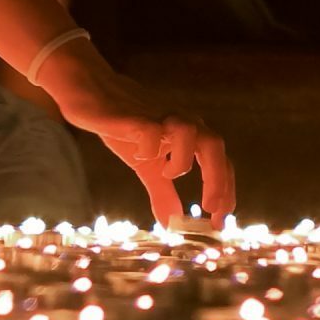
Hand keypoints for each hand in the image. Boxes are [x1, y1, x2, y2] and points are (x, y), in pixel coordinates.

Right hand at [35, 43, 235, 222]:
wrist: (94, 95)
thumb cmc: (125, 128)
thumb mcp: (147, 168)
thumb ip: (163, 192)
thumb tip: (172, 224)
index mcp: (190, 136)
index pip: (220, 163)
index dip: (225, 191)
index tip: (220, 222)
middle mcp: (183, 123)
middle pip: (214, 147)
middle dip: (217, 180)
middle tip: (211, 209)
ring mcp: (161, 117)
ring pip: (189, 133)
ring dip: (182, 161)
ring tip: (164, 173)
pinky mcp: (136, 116)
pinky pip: (152, 131)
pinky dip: (150, 148)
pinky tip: (139, 155)